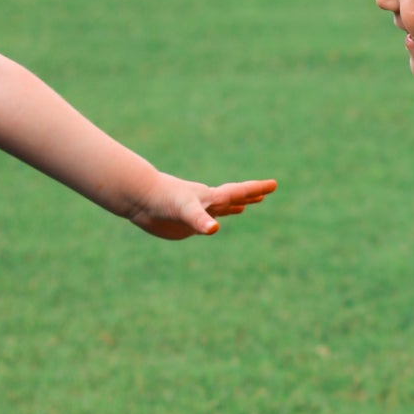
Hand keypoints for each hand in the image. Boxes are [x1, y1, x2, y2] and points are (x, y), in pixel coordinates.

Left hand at [129, 173, 277, 239]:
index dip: (256, 189)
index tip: (273, 184)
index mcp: (211, 198)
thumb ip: (200, 220)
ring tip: (244, 205)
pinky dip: (214, 219)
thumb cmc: (162, 199)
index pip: (239, 192)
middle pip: (234, 198)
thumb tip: (214, 229)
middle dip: (251, 195)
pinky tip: (214, 222)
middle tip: (266, 191)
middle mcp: (207, 203)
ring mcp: (197, 212)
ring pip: (221, 208)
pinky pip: (205, 221)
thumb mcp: (184, 210)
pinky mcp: (186, 222)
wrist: (140, 197)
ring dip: (235, 206)